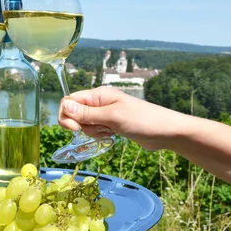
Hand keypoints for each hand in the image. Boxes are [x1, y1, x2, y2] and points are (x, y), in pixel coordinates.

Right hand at [58, 87, 188, 150]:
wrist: (165, 132)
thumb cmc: (142, 120)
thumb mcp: (112, 117)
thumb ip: (87, 113)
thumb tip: (65, 106)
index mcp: (98, 95)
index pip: (69, 101)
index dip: (67, 115)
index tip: (75, 129)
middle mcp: (98, 102)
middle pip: (75, 114)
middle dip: (82, 125)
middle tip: (100, 129)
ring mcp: (104, 114)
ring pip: (85, 125)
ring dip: (94, 132)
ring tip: (112, 131)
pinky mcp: (110, 125)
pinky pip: (95, 130)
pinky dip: (101, 135)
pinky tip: (114, 135)